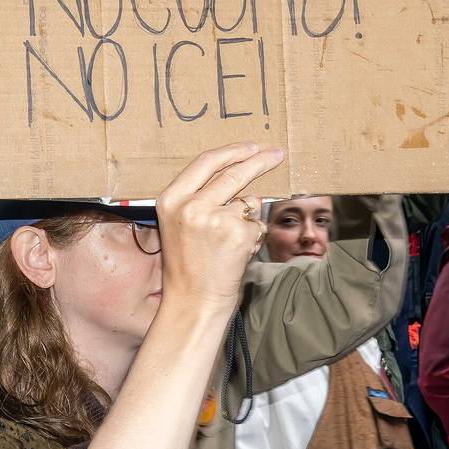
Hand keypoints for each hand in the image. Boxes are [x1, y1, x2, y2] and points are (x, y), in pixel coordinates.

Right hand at [156, 142, 283, 312]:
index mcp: (171, 198)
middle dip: (260, 161)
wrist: (193, 302)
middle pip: (233, 172)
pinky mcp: (236, 234)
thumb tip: (238, 168)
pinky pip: (256, 224)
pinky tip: (237, 253)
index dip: (232, 151)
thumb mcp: (179, 222)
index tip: (251, 146)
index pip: (206, 162)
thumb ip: (200, 194)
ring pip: (248, 202)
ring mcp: (214, 219)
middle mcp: (190, 205)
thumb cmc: (188, 264)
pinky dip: (253, 236)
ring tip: (230, 242)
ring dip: (248, 217)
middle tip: (276, 154)